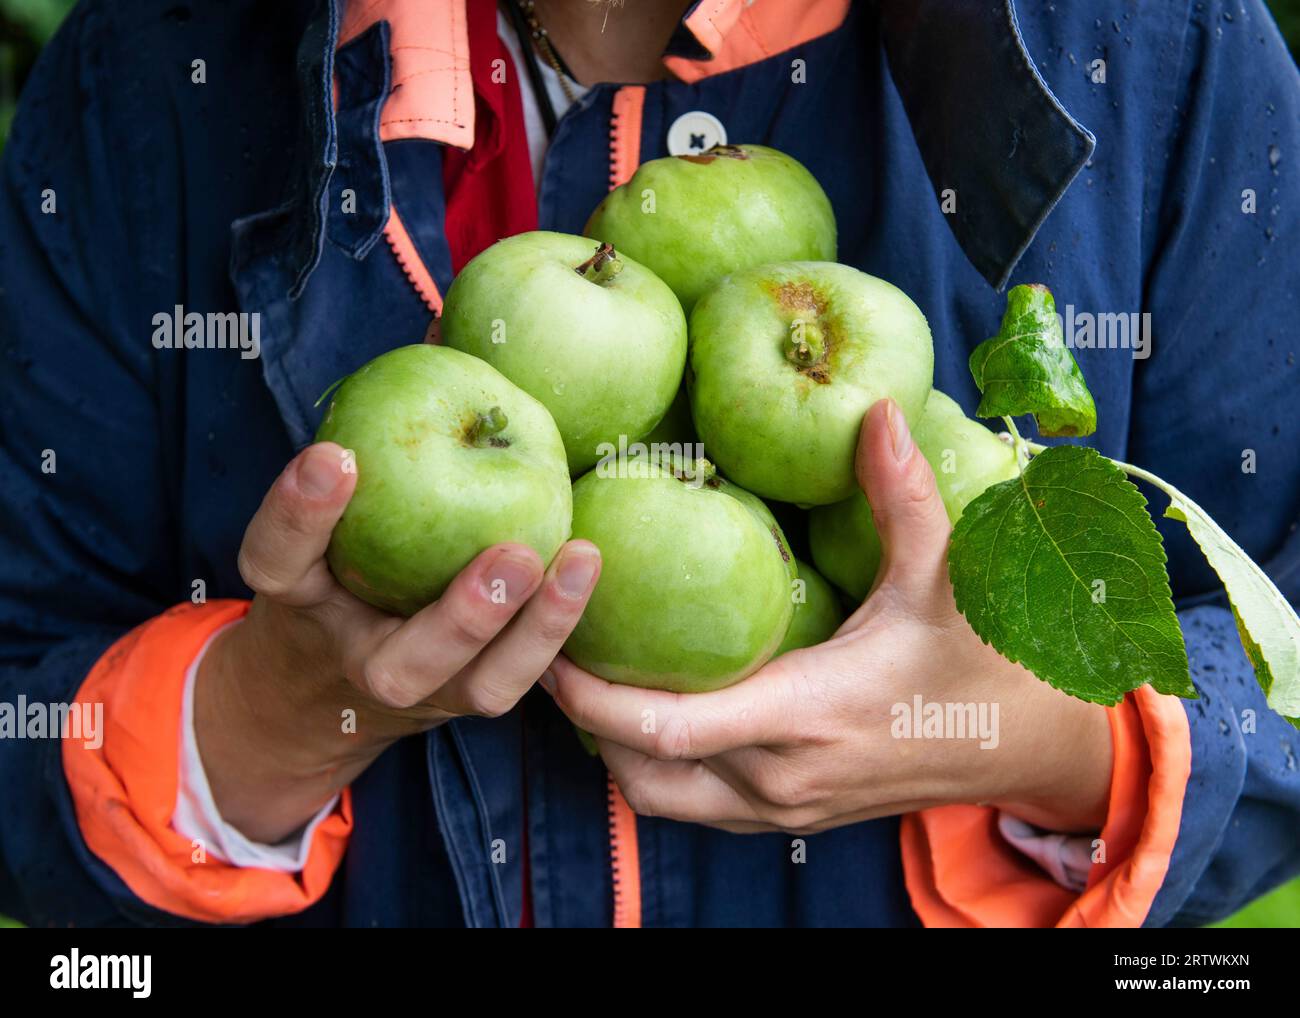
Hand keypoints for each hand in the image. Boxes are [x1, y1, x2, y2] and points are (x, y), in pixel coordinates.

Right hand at [197, 442, 600, 842]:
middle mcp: (359, 658)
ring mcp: (425, 691)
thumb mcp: (326, 503)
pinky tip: (590, 566)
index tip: (334, 454)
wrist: (325, 676)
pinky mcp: (475, 694)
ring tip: (580, 558)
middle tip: (512, 554)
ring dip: (537, 629)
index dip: (299, 511)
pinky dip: (562, 629)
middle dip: (463, 615)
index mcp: (299, 599)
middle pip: (400, 665)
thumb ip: (371, 429)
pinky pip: (523, 677)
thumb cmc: (335, 554)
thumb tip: (434, 334)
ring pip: (481, 685)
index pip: (279, 557)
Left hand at [546, 400, 1111, 835]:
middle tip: (550, 642)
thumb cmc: (986, 662)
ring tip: (590, 674)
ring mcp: (782, 808)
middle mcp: (779, 776)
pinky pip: (693, 803)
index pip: (661, 729)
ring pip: (658, 797)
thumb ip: (905, 495)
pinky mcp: (789, 818)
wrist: (1029, 749)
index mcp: (803, 714)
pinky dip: (652, 764)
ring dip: (610, 747)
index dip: (588, 693)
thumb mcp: (949, 576)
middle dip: (581, 717)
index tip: (551, 636)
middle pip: (637, 769)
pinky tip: (649, 705)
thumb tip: (874, 410)